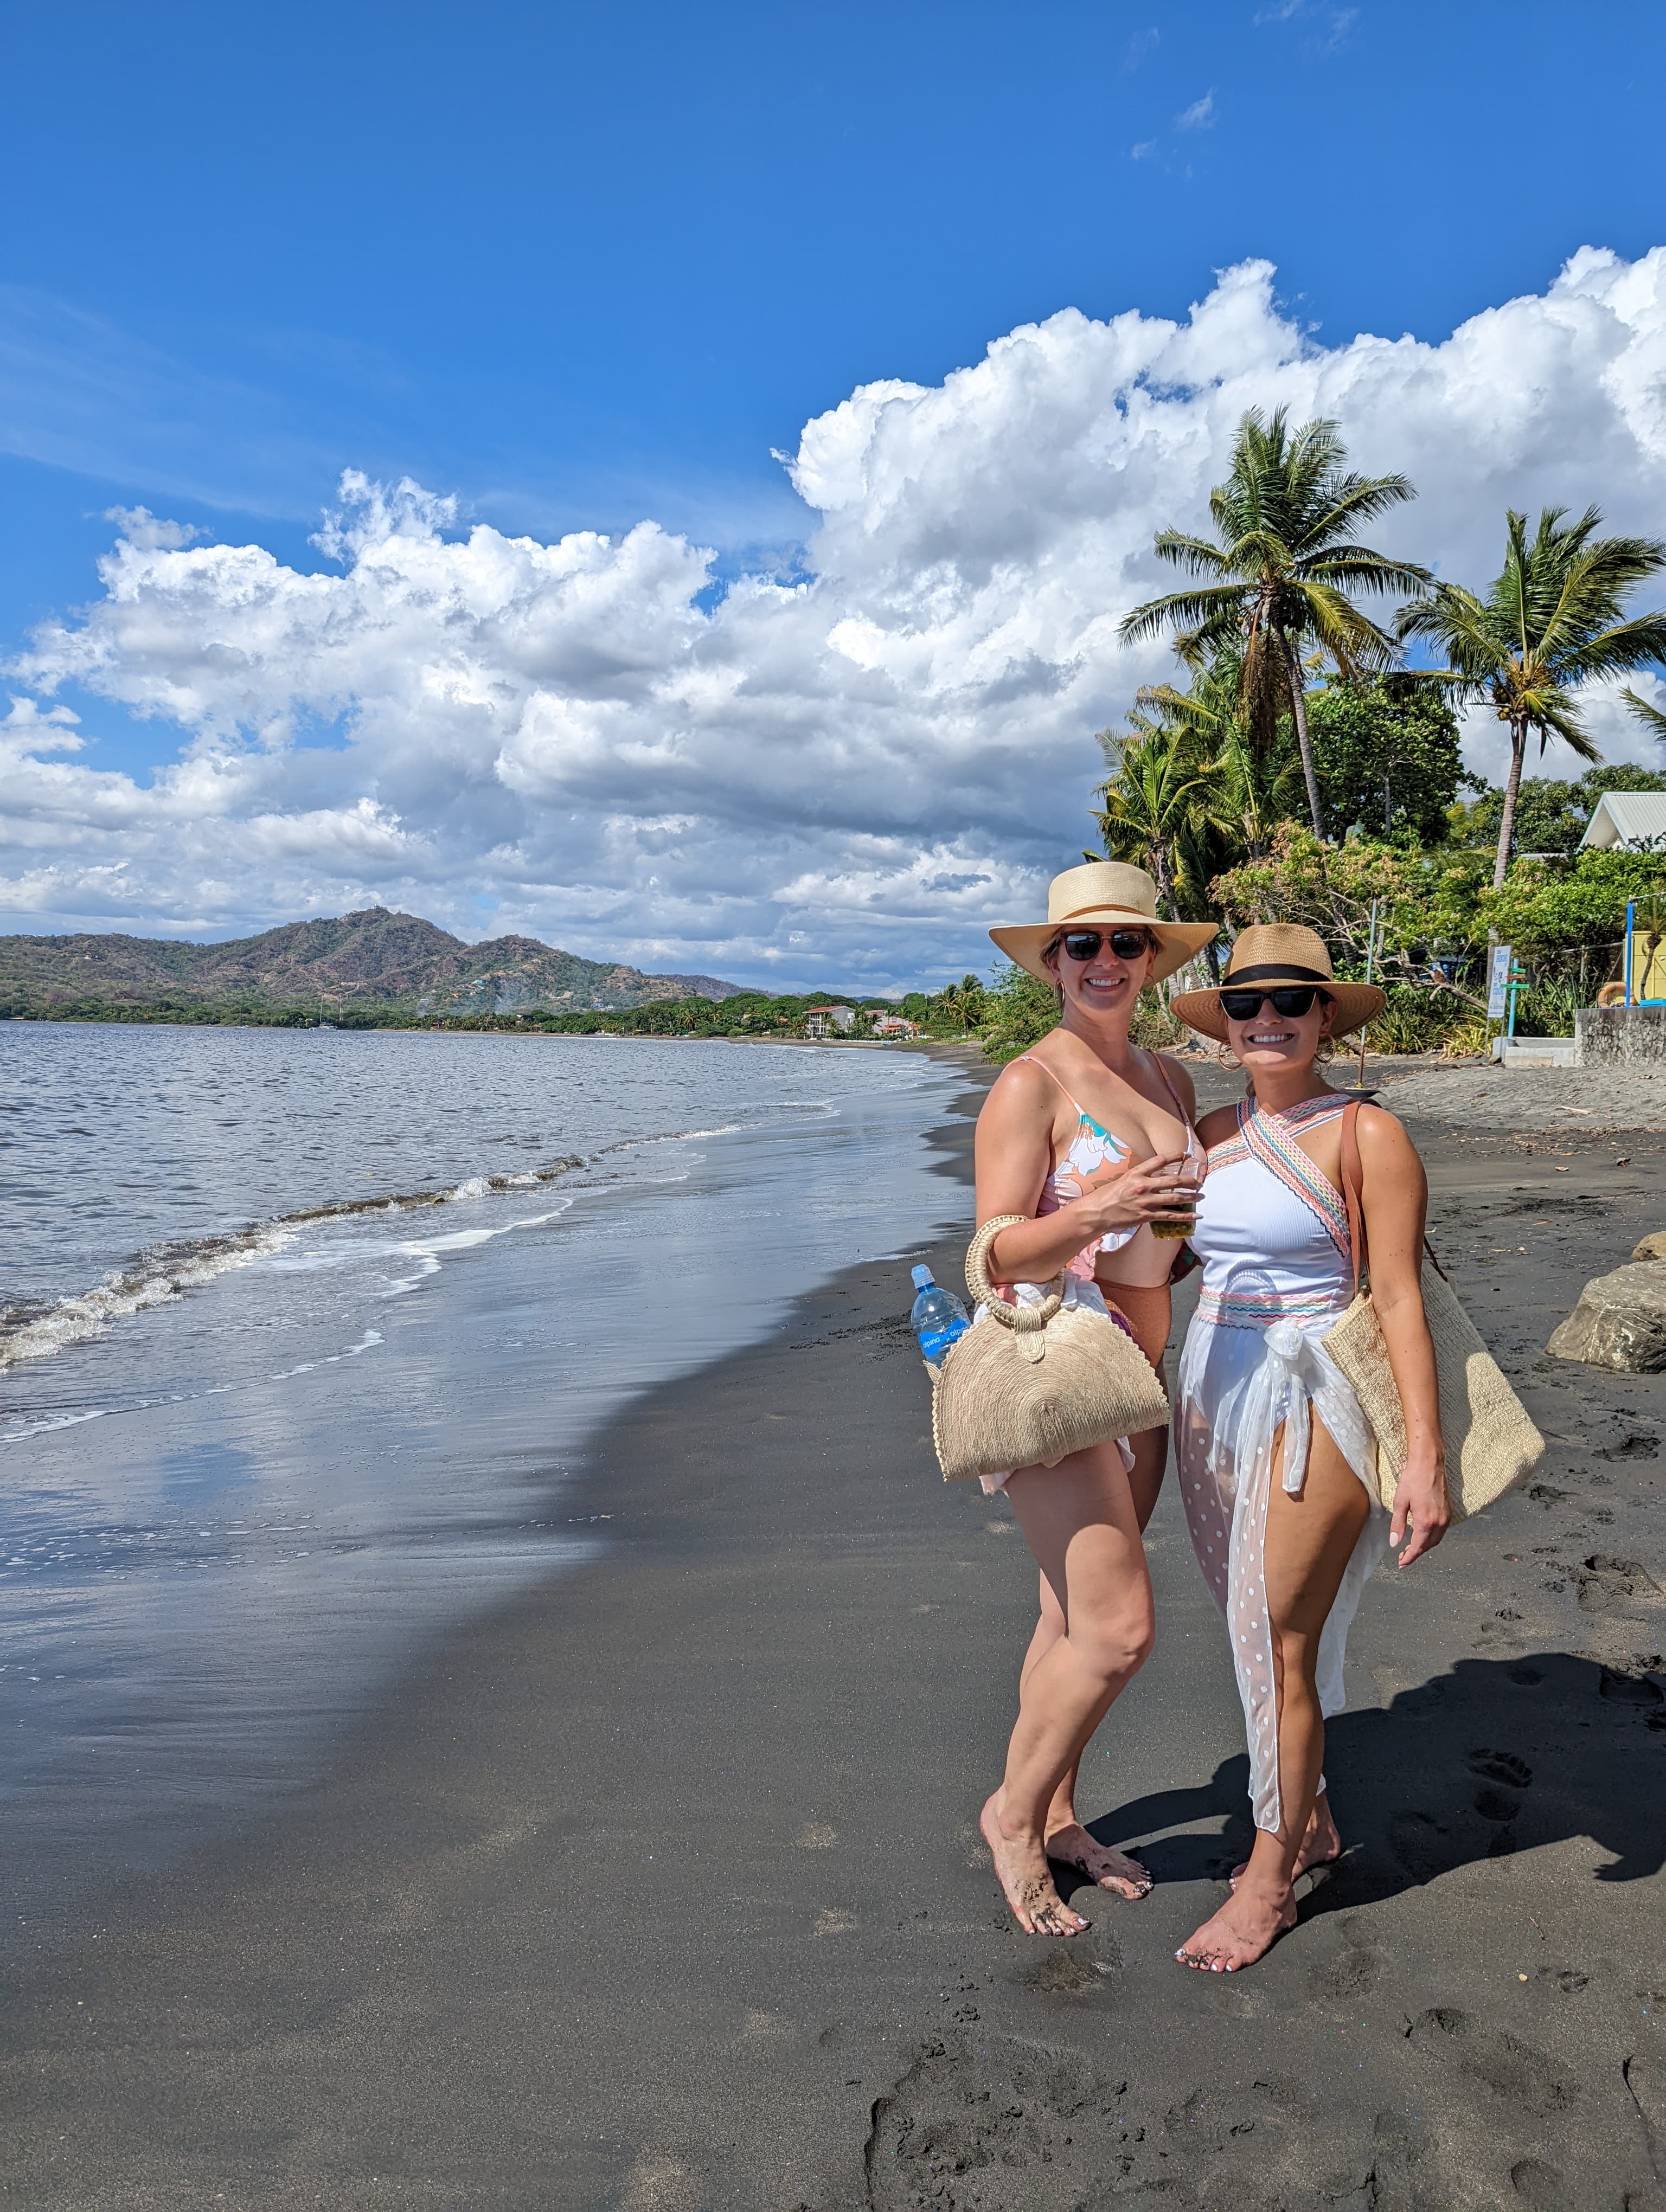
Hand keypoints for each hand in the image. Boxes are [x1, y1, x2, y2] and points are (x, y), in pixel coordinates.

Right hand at [1079, 1152, 1199, 1236]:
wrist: (1097, 1212)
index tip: (1185, 1155)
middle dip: (1189, 1181)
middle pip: (1173, 1181)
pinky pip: (1170, 1216)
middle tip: (1199, 1181)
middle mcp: (1143, 1185)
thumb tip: (1155, 1176)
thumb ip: (1140, 1177)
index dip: (1175, 1156)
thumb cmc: (1107, 1195)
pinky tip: (1196, 1216)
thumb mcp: (1123, 1179)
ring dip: (1191, 1197)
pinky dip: (1185, 1216)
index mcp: (1136, 1173)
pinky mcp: (1146, 1216)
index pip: (1160, 1160)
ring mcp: (1145, 1201)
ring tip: (1200, 1196)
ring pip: (1175, 1198)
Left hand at [1390, 1458, 1449, 1566]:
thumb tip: (1394, 1543)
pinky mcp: (1449, 1511)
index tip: (1401, 1563)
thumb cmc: (1413, 1480)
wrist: (1429, 1464)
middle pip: (1428, 1546)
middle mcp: (1439, 1522)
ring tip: (1411, 1548)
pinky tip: (1422, 1535)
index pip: (1418, 1547)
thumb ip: (1397, 1525)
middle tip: (1403, 1556)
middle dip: (1416, 1553)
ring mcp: (1446, 1517)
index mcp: (1426, 1521)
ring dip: (1425, 1546)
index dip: (1409, 1557)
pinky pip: (1442, 1531)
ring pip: (1436, 1540)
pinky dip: (1432, 1537)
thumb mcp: (1400, 1502)